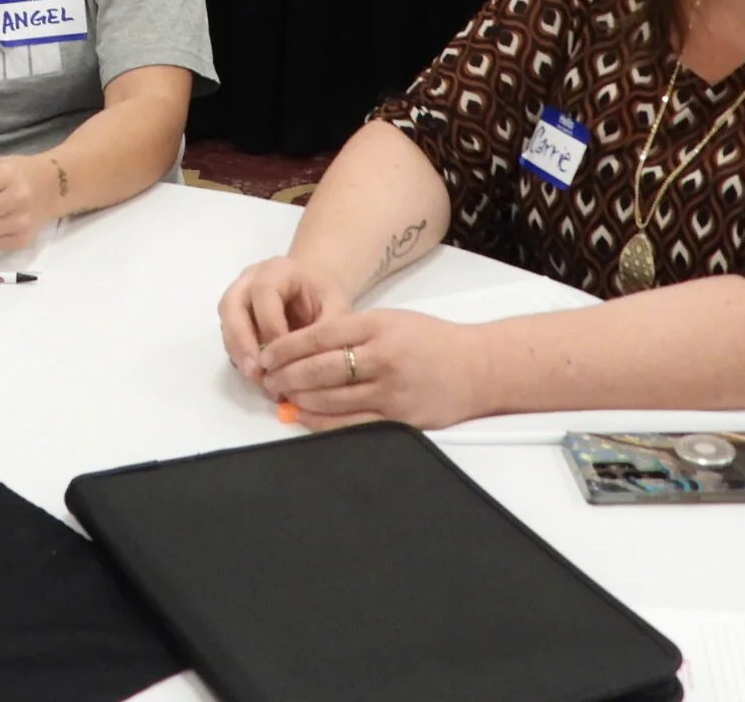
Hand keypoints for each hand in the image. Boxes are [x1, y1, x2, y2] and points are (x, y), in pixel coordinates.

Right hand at [217, 256, 348, 379]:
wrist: (313, 287)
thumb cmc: (325, 295)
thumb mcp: (336, 306)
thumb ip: (326, 330)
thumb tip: (314, 364)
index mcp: (277, 270)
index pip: (264, 293)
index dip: (271, 325)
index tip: (286, 355)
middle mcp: (249, 279)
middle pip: (232, 306)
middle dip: (242, 342)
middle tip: (257, 373)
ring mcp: (237, 296)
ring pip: (226, 323)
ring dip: (238, 354)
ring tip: (259, 380)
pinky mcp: (233, 317)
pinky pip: (229, 336)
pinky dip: (240, 358)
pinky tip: (259, 376)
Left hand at [255, 308, 487, 430]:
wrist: (478, 367)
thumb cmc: (430, 340)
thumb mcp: (391, 321)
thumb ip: (352, 331)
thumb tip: (303, 348)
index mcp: (378, 325)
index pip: (320, 335)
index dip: (287, 347)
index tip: (267, 354)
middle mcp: (384, 357)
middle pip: (321, 369)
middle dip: (287, 375)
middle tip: (266, 379)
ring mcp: (392, 391)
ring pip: (332, 399)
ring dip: (300, 399)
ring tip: (281, 397)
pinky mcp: (400, 419)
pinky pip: (352, 423)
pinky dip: (323, 422)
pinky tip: (306, 416)